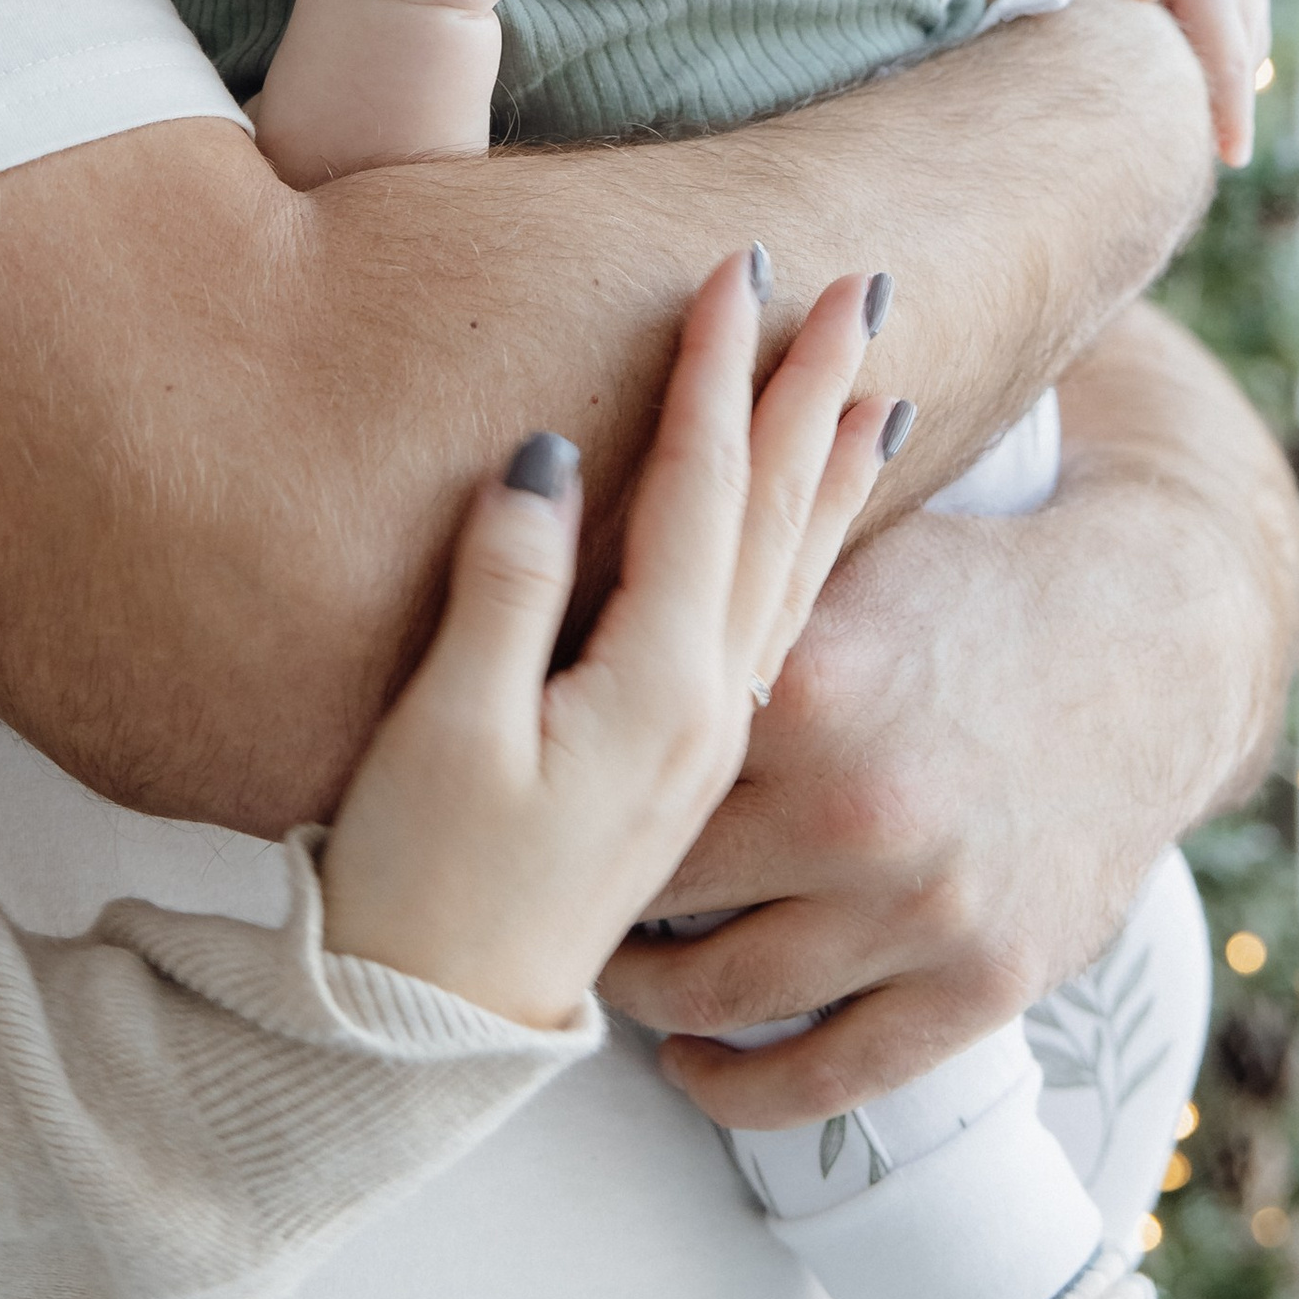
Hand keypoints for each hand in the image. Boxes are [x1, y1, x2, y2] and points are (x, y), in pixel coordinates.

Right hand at [318, 255, 894, 1029]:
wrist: (433, 1027)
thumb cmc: (421, 883)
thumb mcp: (446, 730)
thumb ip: (505, 585)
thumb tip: (550, 453)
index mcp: (656, 683)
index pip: (700, 488)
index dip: (717, 373)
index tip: (740, 271)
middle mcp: (708, 705)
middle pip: (774, 517)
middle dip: (810, 395)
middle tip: (859, 288)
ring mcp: (706, 740)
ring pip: (791, 572)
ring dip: (829, 469)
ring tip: (877, 385)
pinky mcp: (684, 767)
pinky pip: (774, 629)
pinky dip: (810, 556)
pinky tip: (818, 528)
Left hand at [596, 302, 1298, 1117]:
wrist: (1151, 652)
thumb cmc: (968, 593)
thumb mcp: (842, 569)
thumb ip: (720, 595)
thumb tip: (566, 532)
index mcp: (806, 688)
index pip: (633, 760)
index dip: (566, 784)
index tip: (522, 795)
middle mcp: (858, 808)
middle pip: (663, 882)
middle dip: (598, 891)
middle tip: (548, 893)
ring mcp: (923, 908)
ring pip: (727, 992)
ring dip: (651, 995)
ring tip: (613, 972)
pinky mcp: (982, 985)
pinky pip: (830, 1075)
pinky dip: (743, 1087)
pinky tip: (696, 1065)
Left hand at [1080, 0, 1271, 166]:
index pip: (1226, 53)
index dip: (1231, 107)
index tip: (1231, 154)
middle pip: (1244, 57)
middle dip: (1238, 109)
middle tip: (1225, 159)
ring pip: (1249, 45)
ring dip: (1239, 88)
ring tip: (1220, 136)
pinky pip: (1247, 31)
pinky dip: (1237, 62)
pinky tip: (1220, 93)